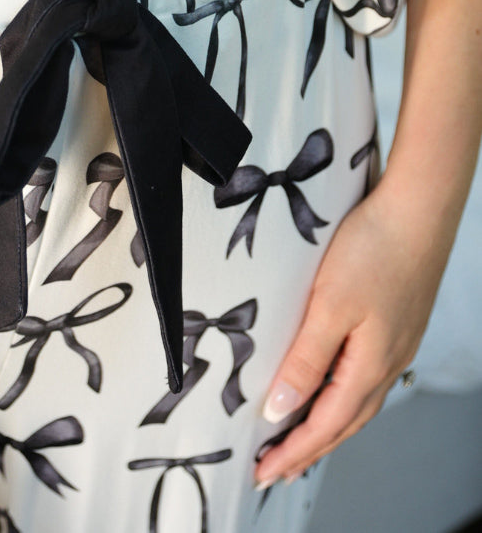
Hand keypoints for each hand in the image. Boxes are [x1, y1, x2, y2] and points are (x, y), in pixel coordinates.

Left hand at [252, 176, 453, 488]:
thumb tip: (281, 409)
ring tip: (299, 440)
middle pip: (344, 423)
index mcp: (370, 365)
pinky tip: (330, 389)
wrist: (417, 210)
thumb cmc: (375, 249)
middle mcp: (387, 363)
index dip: (293, 451)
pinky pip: (365, 377)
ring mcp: (395, 344)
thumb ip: (306, 360)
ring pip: (357, 402)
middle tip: (276, 468)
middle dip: (309, 449)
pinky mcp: (395, 324)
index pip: (326, 426)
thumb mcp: (329, 305)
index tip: (263, 472)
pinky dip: (342, 396)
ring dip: (327, 426)